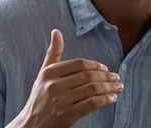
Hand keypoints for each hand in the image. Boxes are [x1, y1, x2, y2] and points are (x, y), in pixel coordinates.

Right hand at [6, 29, 122, 127]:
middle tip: (117, 78)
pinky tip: (112, 98)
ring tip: (118, 87)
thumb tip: (56, 31)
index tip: (106, 68)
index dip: (96, 65)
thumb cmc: (40, 96)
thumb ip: (53, 53)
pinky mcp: (67, 116)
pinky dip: (105, 100)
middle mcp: (54, 86)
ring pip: (93, 89)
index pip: (79, 64)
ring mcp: (61, 102)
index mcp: (49, 73)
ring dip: (110, 87)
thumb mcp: (43, 73)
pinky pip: (92, 104)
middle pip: (88, 76)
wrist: (31, 124)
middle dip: (107, 76)